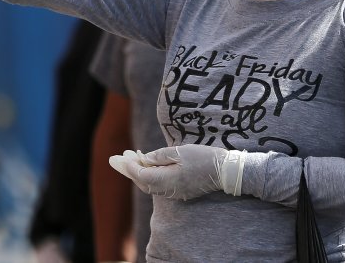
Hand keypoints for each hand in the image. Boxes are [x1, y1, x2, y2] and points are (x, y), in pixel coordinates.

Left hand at [108, 145, 245, 200]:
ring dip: (140, 174)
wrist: (226, 171)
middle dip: (131, 170)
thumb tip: (144, 159)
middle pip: (143, 183)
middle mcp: (169, 190)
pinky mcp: (182, 192)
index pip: (141, 176)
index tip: (123, 156)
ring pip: (151, 186)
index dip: (130, 166)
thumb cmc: (204, 158)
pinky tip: (150, 166)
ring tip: (132, 159)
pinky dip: (151, 176)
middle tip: (119, 158)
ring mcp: (176, 193)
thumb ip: (160, 156)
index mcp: (167, 180)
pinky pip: (160, 186)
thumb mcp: (181, 151)